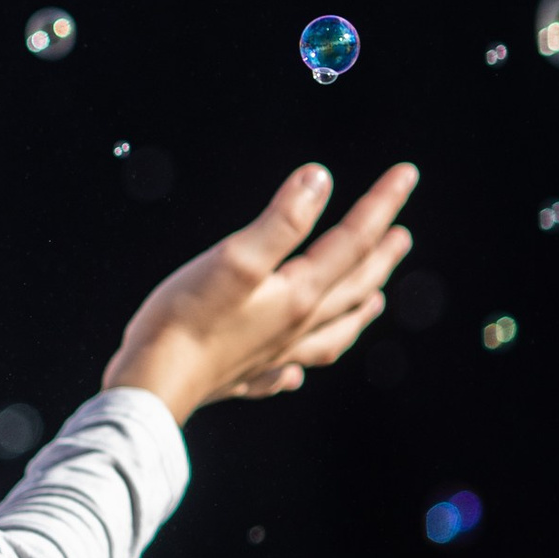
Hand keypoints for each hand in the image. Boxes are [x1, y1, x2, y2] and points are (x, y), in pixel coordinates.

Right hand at [102, 161, 417, 426]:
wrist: (152, 384)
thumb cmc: (188, 319)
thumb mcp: (236, 258)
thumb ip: (282, 220)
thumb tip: (320, 180)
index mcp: (299, 294)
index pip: (353, 241)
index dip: (381, 204)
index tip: (406, 173)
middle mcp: (296, 327)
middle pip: (353, 287)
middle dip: (381, 257)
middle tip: (401, 236)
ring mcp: (272, 355)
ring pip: (332, 333)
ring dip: (358, 312)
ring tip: (374, 301)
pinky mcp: (242, 375)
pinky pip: (284, 372)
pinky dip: (299, 365)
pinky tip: (294, 372)